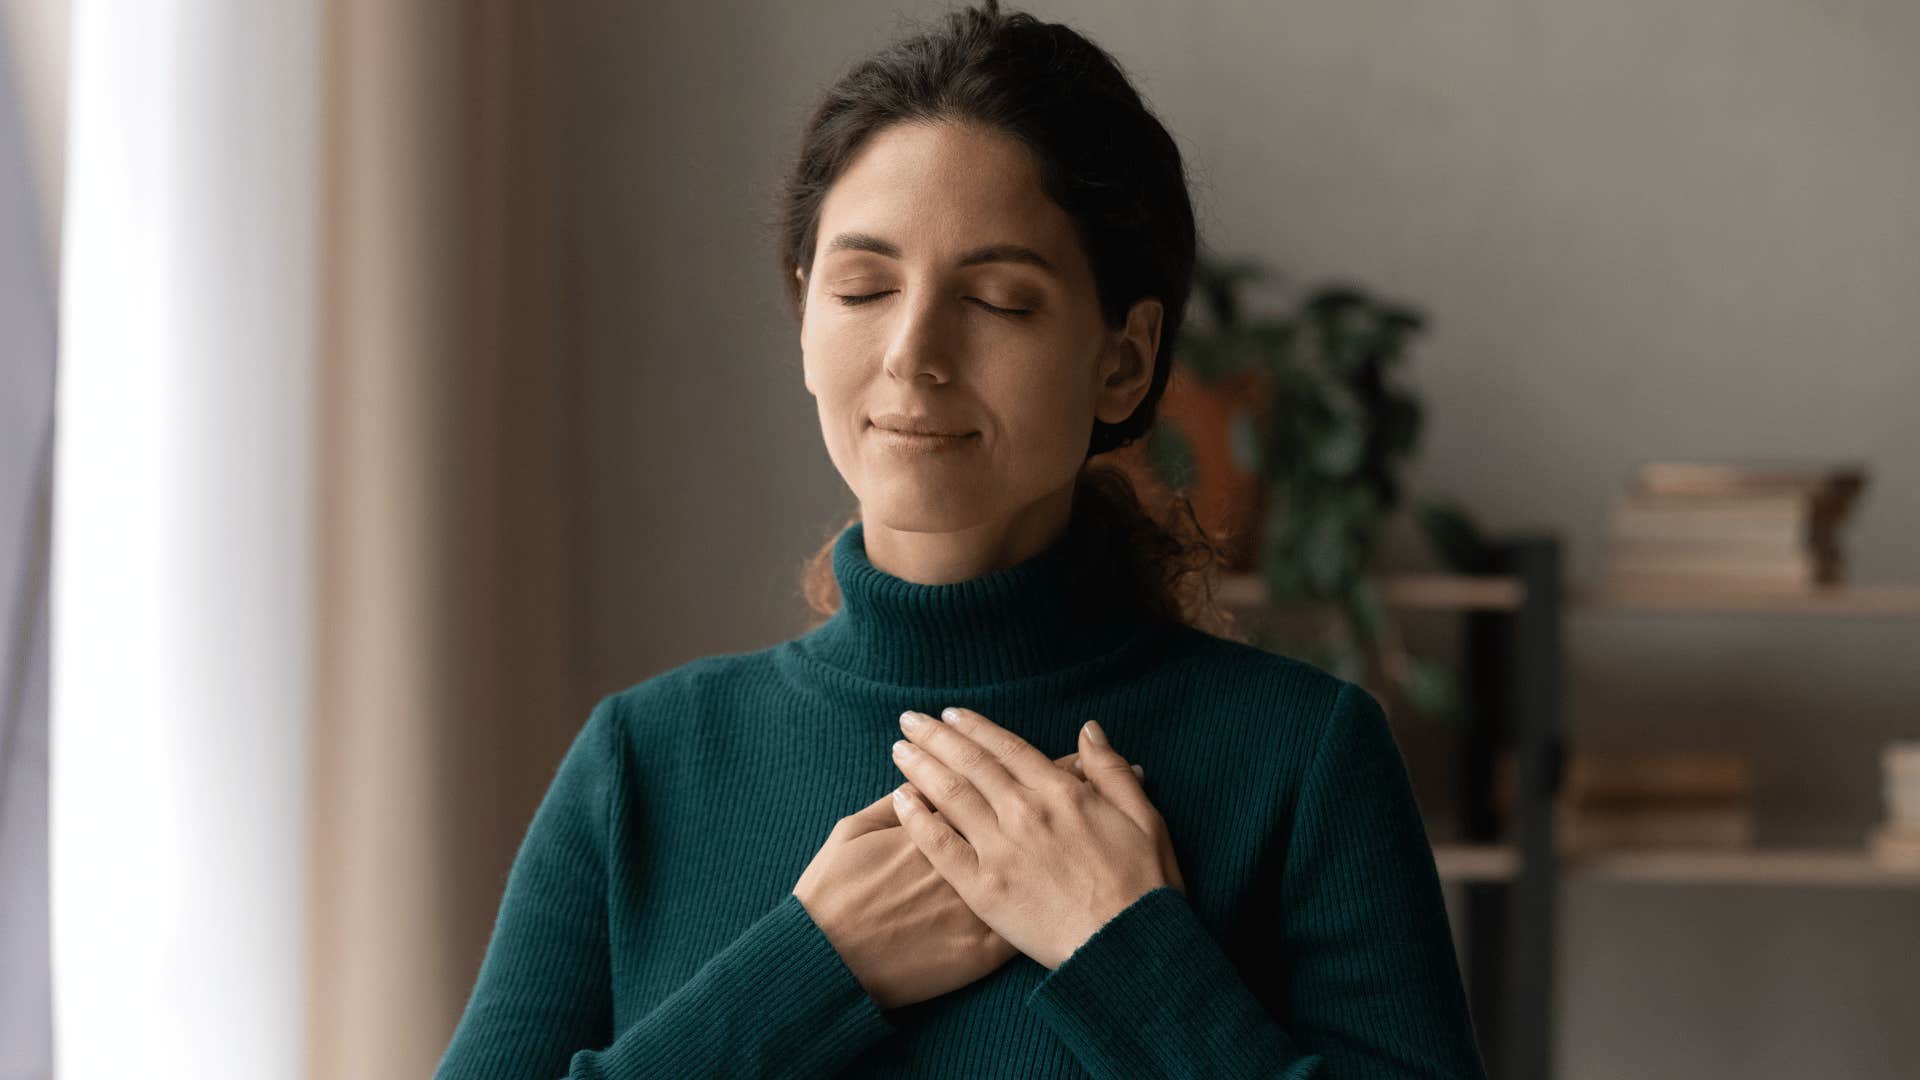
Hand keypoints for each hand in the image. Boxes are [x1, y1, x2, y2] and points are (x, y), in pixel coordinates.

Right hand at [792, 748, 1102, 1008]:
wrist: (835, 961)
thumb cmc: (836, 893)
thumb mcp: (852, 832)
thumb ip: (889, 802)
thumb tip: (913, 781)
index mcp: (941, 820)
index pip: (989, 777)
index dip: (1019, 759)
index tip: (1049, 745)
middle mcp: (970, 852)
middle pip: (1024, 806)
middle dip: (1060, 778)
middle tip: (1085, 757)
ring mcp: (984, 898)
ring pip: (1041, 851)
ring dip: (1075, 820)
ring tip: (1092, 798)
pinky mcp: (987, 943)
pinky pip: (1036, 913)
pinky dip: (1069, 890)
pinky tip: (1090, 866)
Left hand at [888, 707, 1185, 969]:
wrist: (1128, 947)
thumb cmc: (1144, 886)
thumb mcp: (1144, 817)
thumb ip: (1111, 771)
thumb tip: (1089, 730)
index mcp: (1062, 793)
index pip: (1007, 748)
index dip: (975, 728)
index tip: (951, 714)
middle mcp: (1025, 812)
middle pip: (971, 763)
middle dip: (936, 736)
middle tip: (909, 719)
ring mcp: (1001, 850)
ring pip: (950, 795)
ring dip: (921, 766)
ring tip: (898, 748)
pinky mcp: (983, 889)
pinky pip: (940, 847)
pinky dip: (917, 820)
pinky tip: (899, 801)